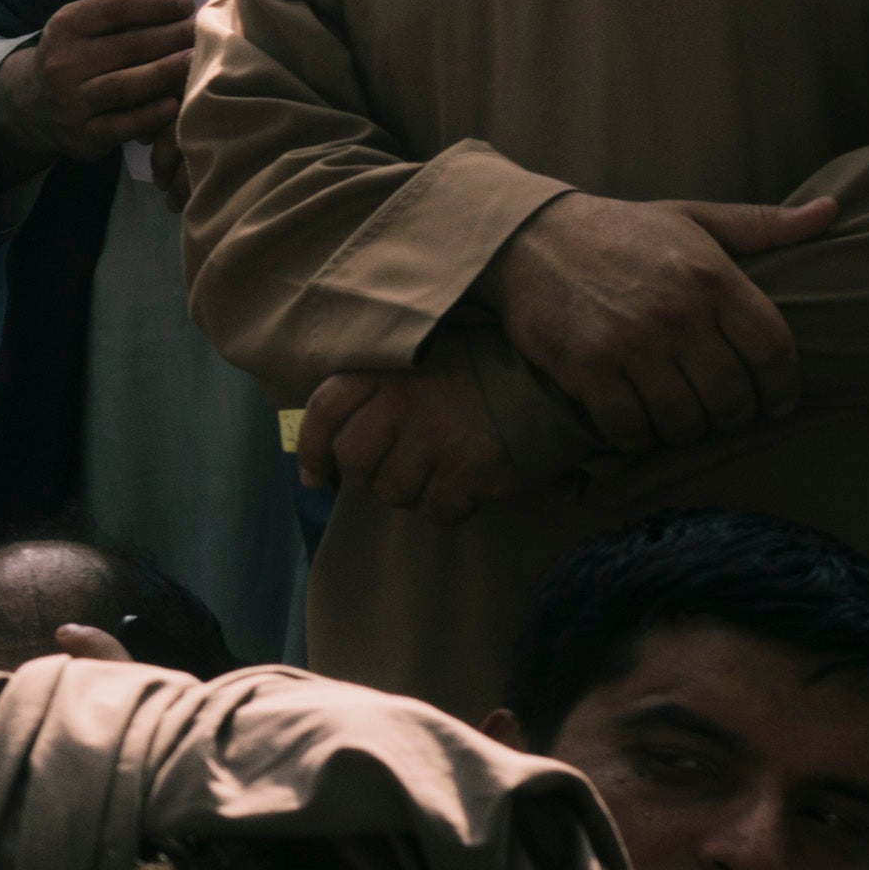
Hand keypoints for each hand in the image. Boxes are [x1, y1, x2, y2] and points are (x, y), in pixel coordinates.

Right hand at [0, 0, 202, 174]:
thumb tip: (180, 9)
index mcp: (64, 27)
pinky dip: (150, 116)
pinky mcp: (83, 133)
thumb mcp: (82, 29)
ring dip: (166, 73)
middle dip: (173, 37)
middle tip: (206, 33)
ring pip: (125, 85)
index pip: (114, 8)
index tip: (186, 5)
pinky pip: (122, 125)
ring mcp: (71, 100)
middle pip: (128, 46)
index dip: (154, 4)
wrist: (33, 105)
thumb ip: (119, 19)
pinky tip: (174, 104)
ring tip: (197, 61)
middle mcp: (63, 63)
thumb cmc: (76, 58)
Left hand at [294, 366, 527, 518]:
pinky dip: (447, 507)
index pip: (324, 409)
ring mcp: (439, 437)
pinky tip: (465, 485)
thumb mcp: (425, 358)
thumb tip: (330, 448)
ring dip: (409, 492)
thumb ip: (378, 389)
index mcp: (388, 368)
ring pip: (392, 492)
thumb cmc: (484, 370)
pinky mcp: (473, 470)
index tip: (316, 475)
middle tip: (390, 471)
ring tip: (435, 471)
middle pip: (352, 460)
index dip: (310, 448)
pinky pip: (437, 511)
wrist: (558, 381)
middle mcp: (405, 401)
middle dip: (364, 476)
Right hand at [484, 191, 833, 450]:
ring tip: (684, 423)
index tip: (777, 401)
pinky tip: (640, 426)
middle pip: (731, 394)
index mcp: (712, 276)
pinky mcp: (587, 369)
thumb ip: (763, 223)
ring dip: (688, 430)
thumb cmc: (620, 230)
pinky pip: (630, 426)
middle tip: (725, 415)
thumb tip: (832, 211)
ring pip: (684, 418)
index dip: (782, 387)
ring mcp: (631, 344)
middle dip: (734, 415)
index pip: (773, 349)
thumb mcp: (693, 217)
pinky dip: (639, 437)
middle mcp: (677, 312)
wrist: (528, 237)